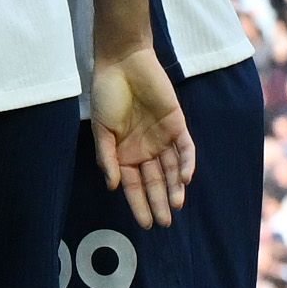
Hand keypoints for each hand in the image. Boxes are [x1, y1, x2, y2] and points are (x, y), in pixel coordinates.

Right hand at [88, 45, 192, 225]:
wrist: (123, 63)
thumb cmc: (107, 94)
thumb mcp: (101, 129)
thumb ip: (107, 157)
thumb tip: (113, 187)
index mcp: (124, 153)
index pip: (134, 185)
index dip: (139, 204)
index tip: (146, 224)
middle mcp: (145, 150)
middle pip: (155, 181)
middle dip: (159, 202)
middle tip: (164, 223)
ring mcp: (162, 138)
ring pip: (172, 169)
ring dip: (174, 188)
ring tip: (175, 206)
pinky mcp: (177, 125)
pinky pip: (185, 148)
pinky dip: (186, 163)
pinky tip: (184, 179)